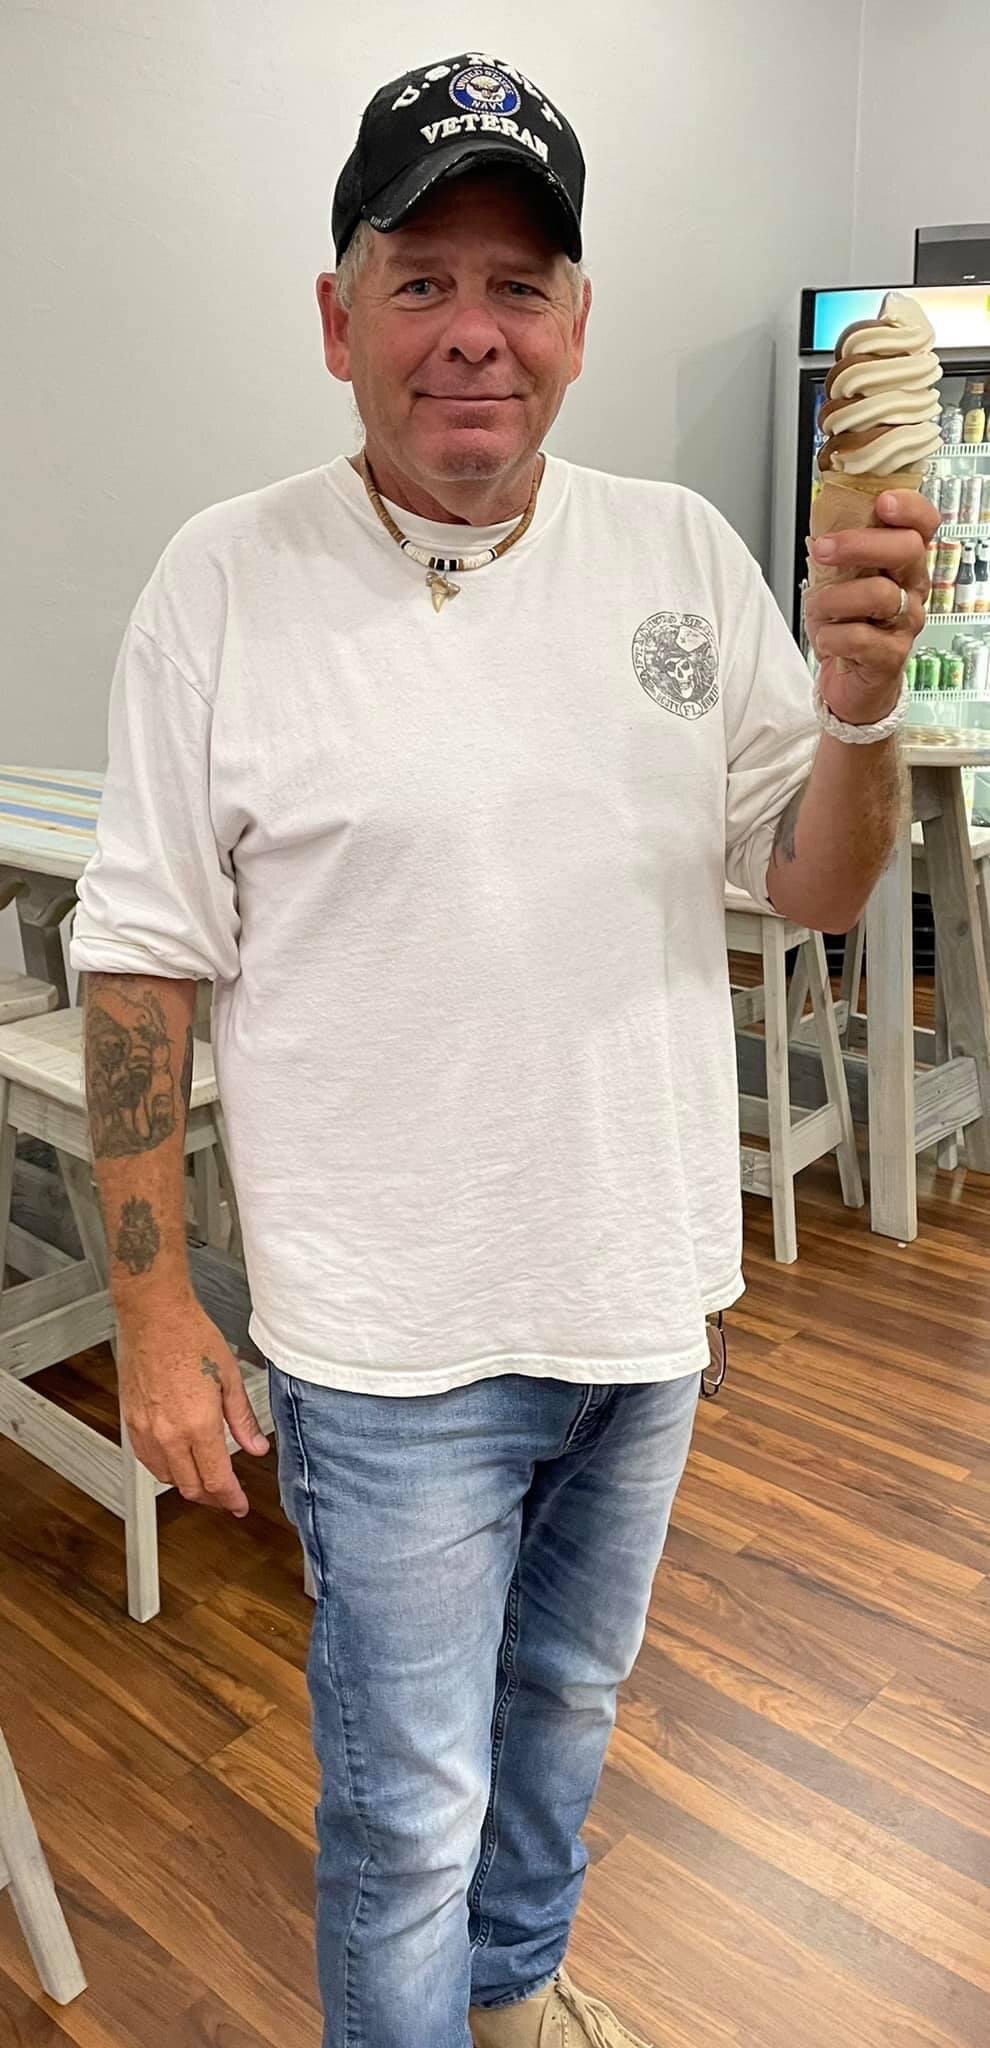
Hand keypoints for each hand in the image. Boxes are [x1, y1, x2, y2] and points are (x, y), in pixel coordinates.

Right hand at [117, 1296, 268, 1515]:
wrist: (154, 1316)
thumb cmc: (191, 1336)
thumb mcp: (230, 1378)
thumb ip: (243, 1419)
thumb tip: (256, 1446)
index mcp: (198, 1425)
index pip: (216, 1479)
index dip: (231, 1499)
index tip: (239, 1504)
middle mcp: (169, 1433)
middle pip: (191, 1486)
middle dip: (212, 1498)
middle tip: (227, 1496)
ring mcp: (146, 1429)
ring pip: (167, 1478)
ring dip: (187, 1485)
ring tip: (205, 1480)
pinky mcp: (131, 1421)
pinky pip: (147, 1460)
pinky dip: (164, 1469)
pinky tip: (177, 1462)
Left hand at [806, 490, 940, 725]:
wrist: (851, 682)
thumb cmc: (846, 626)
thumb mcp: (839, 580)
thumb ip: (839, 548)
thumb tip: (821, 510)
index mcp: (903, 563)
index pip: (924, 524)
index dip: (909, 508)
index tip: (882, 502)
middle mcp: (912, 589)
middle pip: (906, 549)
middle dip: (858, 544)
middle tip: (822, 549)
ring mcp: (906, 623)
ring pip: (879, 594)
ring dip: (834, 598)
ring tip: (818, 606)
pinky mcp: (891, 656)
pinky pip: (859, 637)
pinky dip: (831, 635)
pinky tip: (827, 638)